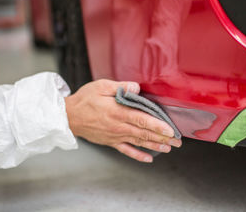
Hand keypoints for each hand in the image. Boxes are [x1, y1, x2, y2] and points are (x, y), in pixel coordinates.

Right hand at [65, 79, 181, 162]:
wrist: (68, 117)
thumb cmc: (84, 100)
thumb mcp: (101, 86)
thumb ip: (120, 86)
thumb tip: (136, 88)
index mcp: (117, 112)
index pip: (142, 119)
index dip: (157, 125)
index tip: (170, 129)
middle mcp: (118, 126)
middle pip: (144, 133)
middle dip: (163, 137)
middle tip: (178, 141)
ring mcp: (115, 136)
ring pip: (139, 142)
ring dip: (155, 146)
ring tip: (169, 148)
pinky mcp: (111, 142)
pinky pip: (126, 150)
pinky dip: (138, 155)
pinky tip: (149, 159)